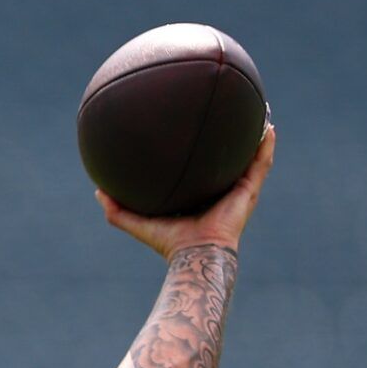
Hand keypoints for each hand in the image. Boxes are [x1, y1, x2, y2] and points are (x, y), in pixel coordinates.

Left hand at [99, 123, 275, 259]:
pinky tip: (268, 126)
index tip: (196, 131)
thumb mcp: (137, 222)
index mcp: (199, 196)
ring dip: (255, 137)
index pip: (201, 170)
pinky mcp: (249, 192)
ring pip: (250, 159)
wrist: (195, 254)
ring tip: (259, 113)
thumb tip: (98, 191)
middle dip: (230, 140)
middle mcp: (220, 192)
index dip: (201, 153)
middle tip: (228, 114)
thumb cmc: (169, 242)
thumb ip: (116, 209)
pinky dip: (266, 146)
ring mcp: (238, 192)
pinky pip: (261, 164)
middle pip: (228, 161)